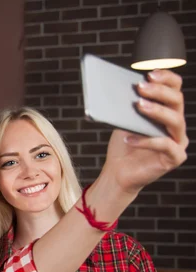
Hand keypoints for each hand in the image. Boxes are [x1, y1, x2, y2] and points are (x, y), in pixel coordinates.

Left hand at [102, 70, 187, 195]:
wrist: (118, 172)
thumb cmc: (123, 144)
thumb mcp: (124, 121)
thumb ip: (129, 106)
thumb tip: (123, 89)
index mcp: (167, 111)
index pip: (175, 89)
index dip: (166, 78)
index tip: (150, 74)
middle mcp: (176, 125)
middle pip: (177, 101)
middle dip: (159, 91)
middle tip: (140, 87)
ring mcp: (178, 141)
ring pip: (175, 120)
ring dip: (157, 111)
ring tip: (139, 105)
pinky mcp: (175, 158)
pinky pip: (165, 145)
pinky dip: (146, 140)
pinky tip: (129, 137)